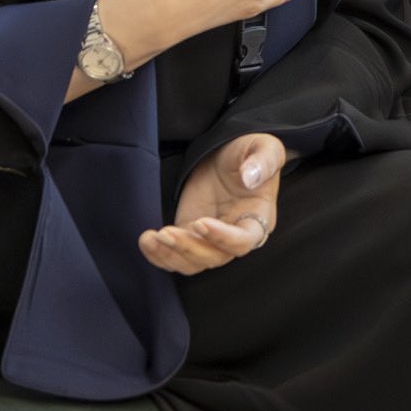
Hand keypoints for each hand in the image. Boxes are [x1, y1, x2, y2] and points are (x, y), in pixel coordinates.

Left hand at [139, 133, 284, 274]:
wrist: (228, 153)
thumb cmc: (251, 151)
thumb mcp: (264, 147)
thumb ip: (263, 161)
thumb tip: (250, 177)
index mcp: (258, 219)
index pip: (243, 241)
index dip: (222, 238)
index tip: (201, 222)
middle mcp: (235, 236)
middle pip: (214, 257)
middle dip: (189, 249)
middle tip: (167, 232)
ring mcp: (210, 239)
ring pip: (192, 263)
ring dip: (170, 256)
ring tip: (151, 239)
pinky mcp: (190, 234)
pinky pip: (175, 255)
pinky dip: (159, 255)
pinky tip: (146, 241)